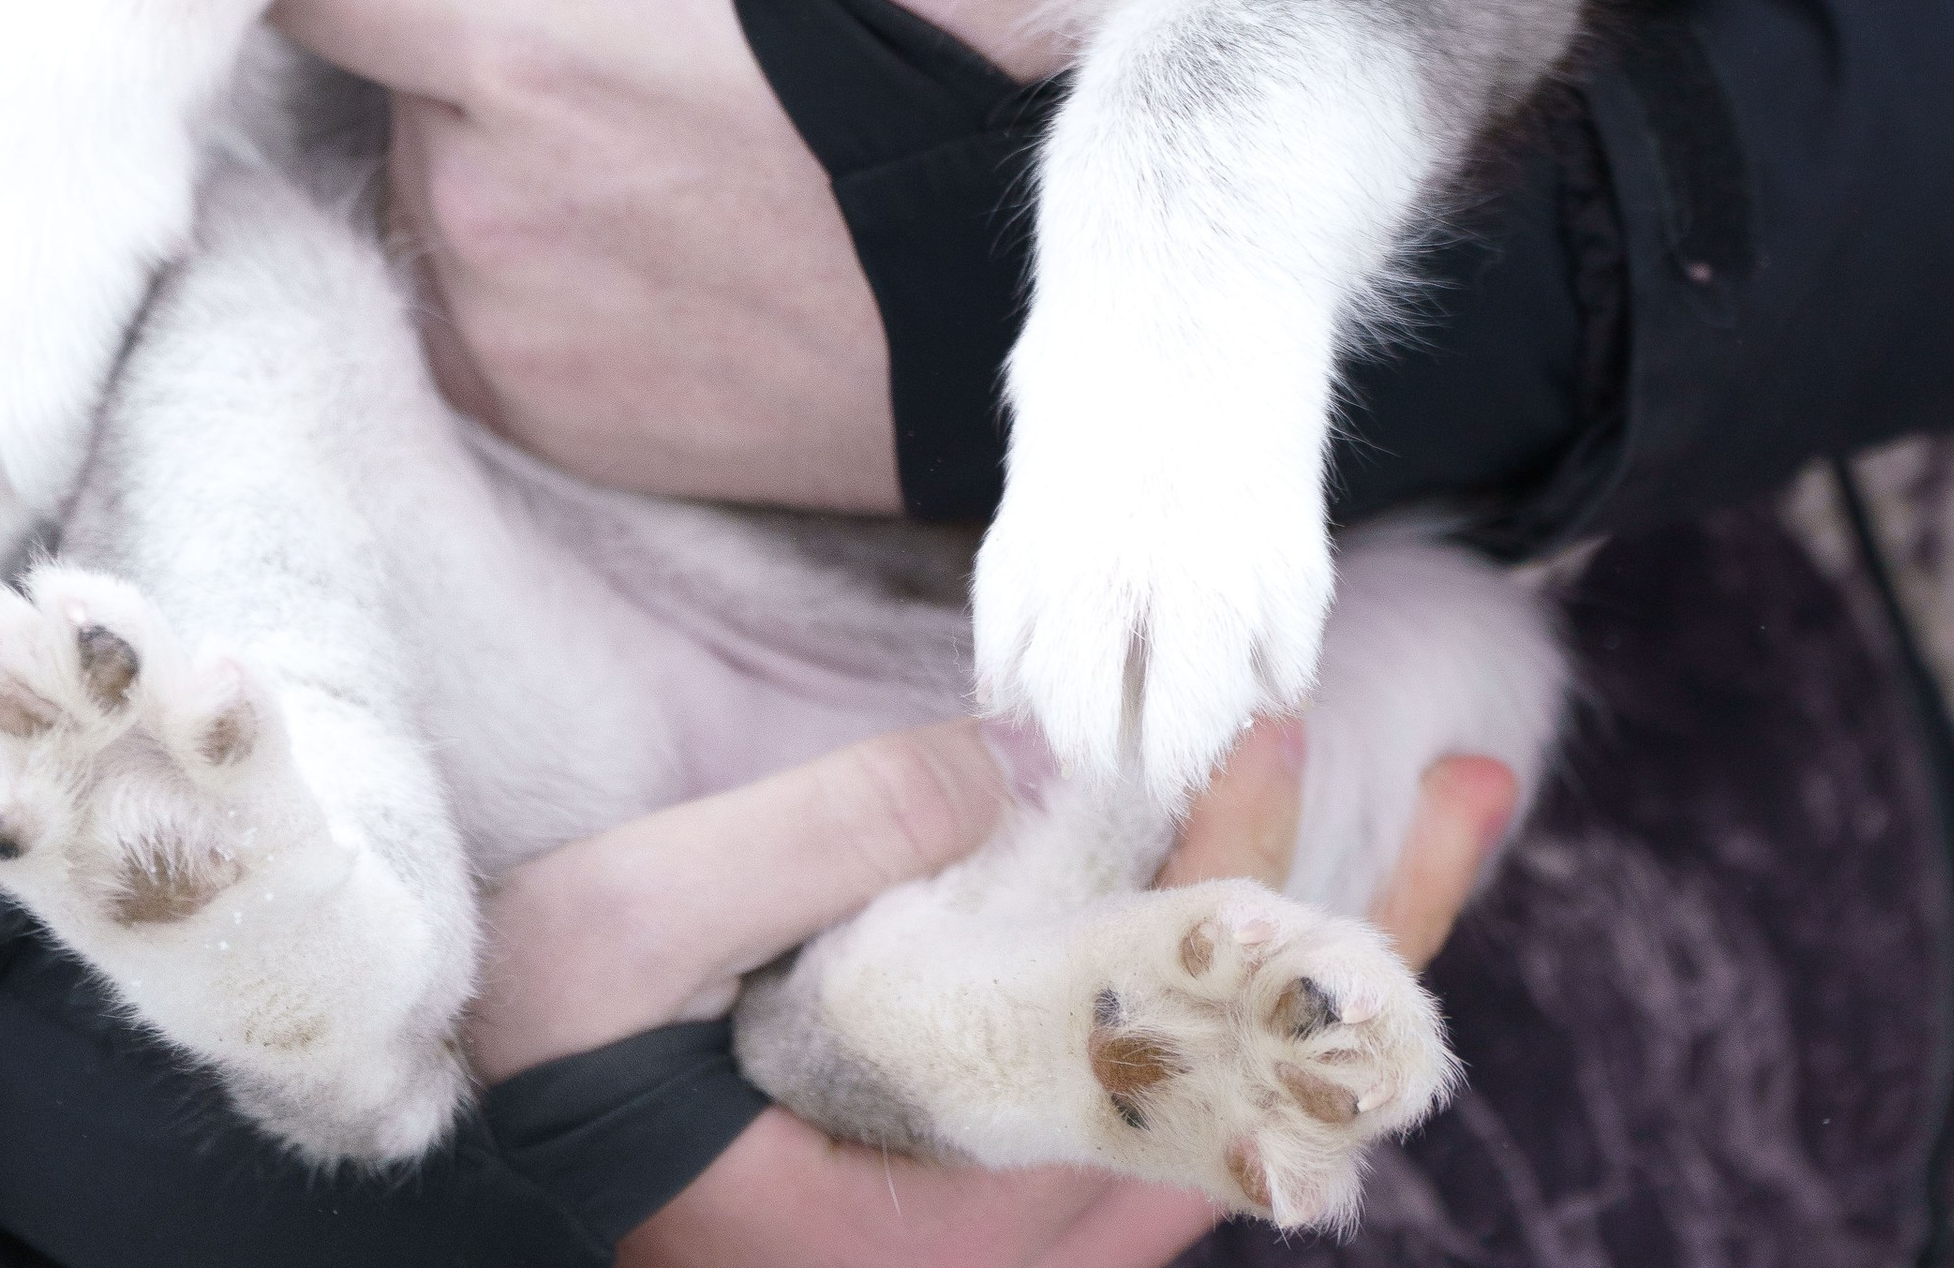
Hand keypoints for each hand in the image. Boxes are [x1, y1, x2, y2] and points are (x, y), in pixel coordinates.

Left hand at [274, 0, 1071, 507]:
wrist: (1038, 330)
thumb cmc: (979, 99)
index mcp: (534, 55)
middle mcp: (484, 204)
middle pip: (391, 72)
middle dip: (463, 31)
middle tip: (605, 8)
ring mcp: (505, 328)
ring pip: (427, 187)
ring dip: (491, 149)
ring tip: (648, 131)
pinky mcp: (540, 419)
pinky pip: (464, 307)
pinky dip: (518, 264)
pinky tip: (644, 236)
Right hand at [470, 712, 1517, 1267]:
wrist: (480, 1159)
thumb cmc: (543, 1053)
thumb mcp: (647, 918)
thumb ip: (839, 835)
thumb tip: (1043, 751)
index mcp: (927, 1214)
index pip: (1159, 1068)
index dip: (1239, 899)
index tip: (1272, 737)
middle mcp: (994, 1249)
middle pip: (1252, 1115)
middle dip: (1372, 940)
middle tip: (1473, 784)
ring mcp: (995, 1226)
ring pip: (1222, 1120)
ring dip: (1328, 976)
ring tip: (1427, 835)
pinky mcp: (976, 1179)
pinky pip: (1154, 1112)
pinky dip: (1235, 1005)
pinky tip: (1270, 908)